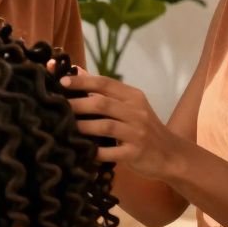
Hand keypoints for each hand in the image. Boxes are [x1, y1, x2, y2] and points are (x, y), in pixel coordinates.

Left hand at [60, 69, 186, 179]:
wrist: (171, 154)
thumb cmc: (143, 128)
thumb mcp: (130, 106)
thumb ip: (106, 91)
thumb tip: (78, 72)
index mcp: (133, 96)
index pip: (106, 84)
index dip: (83, 81)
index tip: (62, 81)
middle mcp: (137, 112)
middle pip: (103, 104)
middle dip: (77, 104)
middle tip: (56, 106)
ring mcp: (137, 133)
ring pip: (105, 126)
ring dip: (83, 127)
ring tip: (63, 127)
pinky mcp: (136, 153)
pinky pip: (111, 152)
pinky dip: (95, 152)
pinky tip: (82, 151)